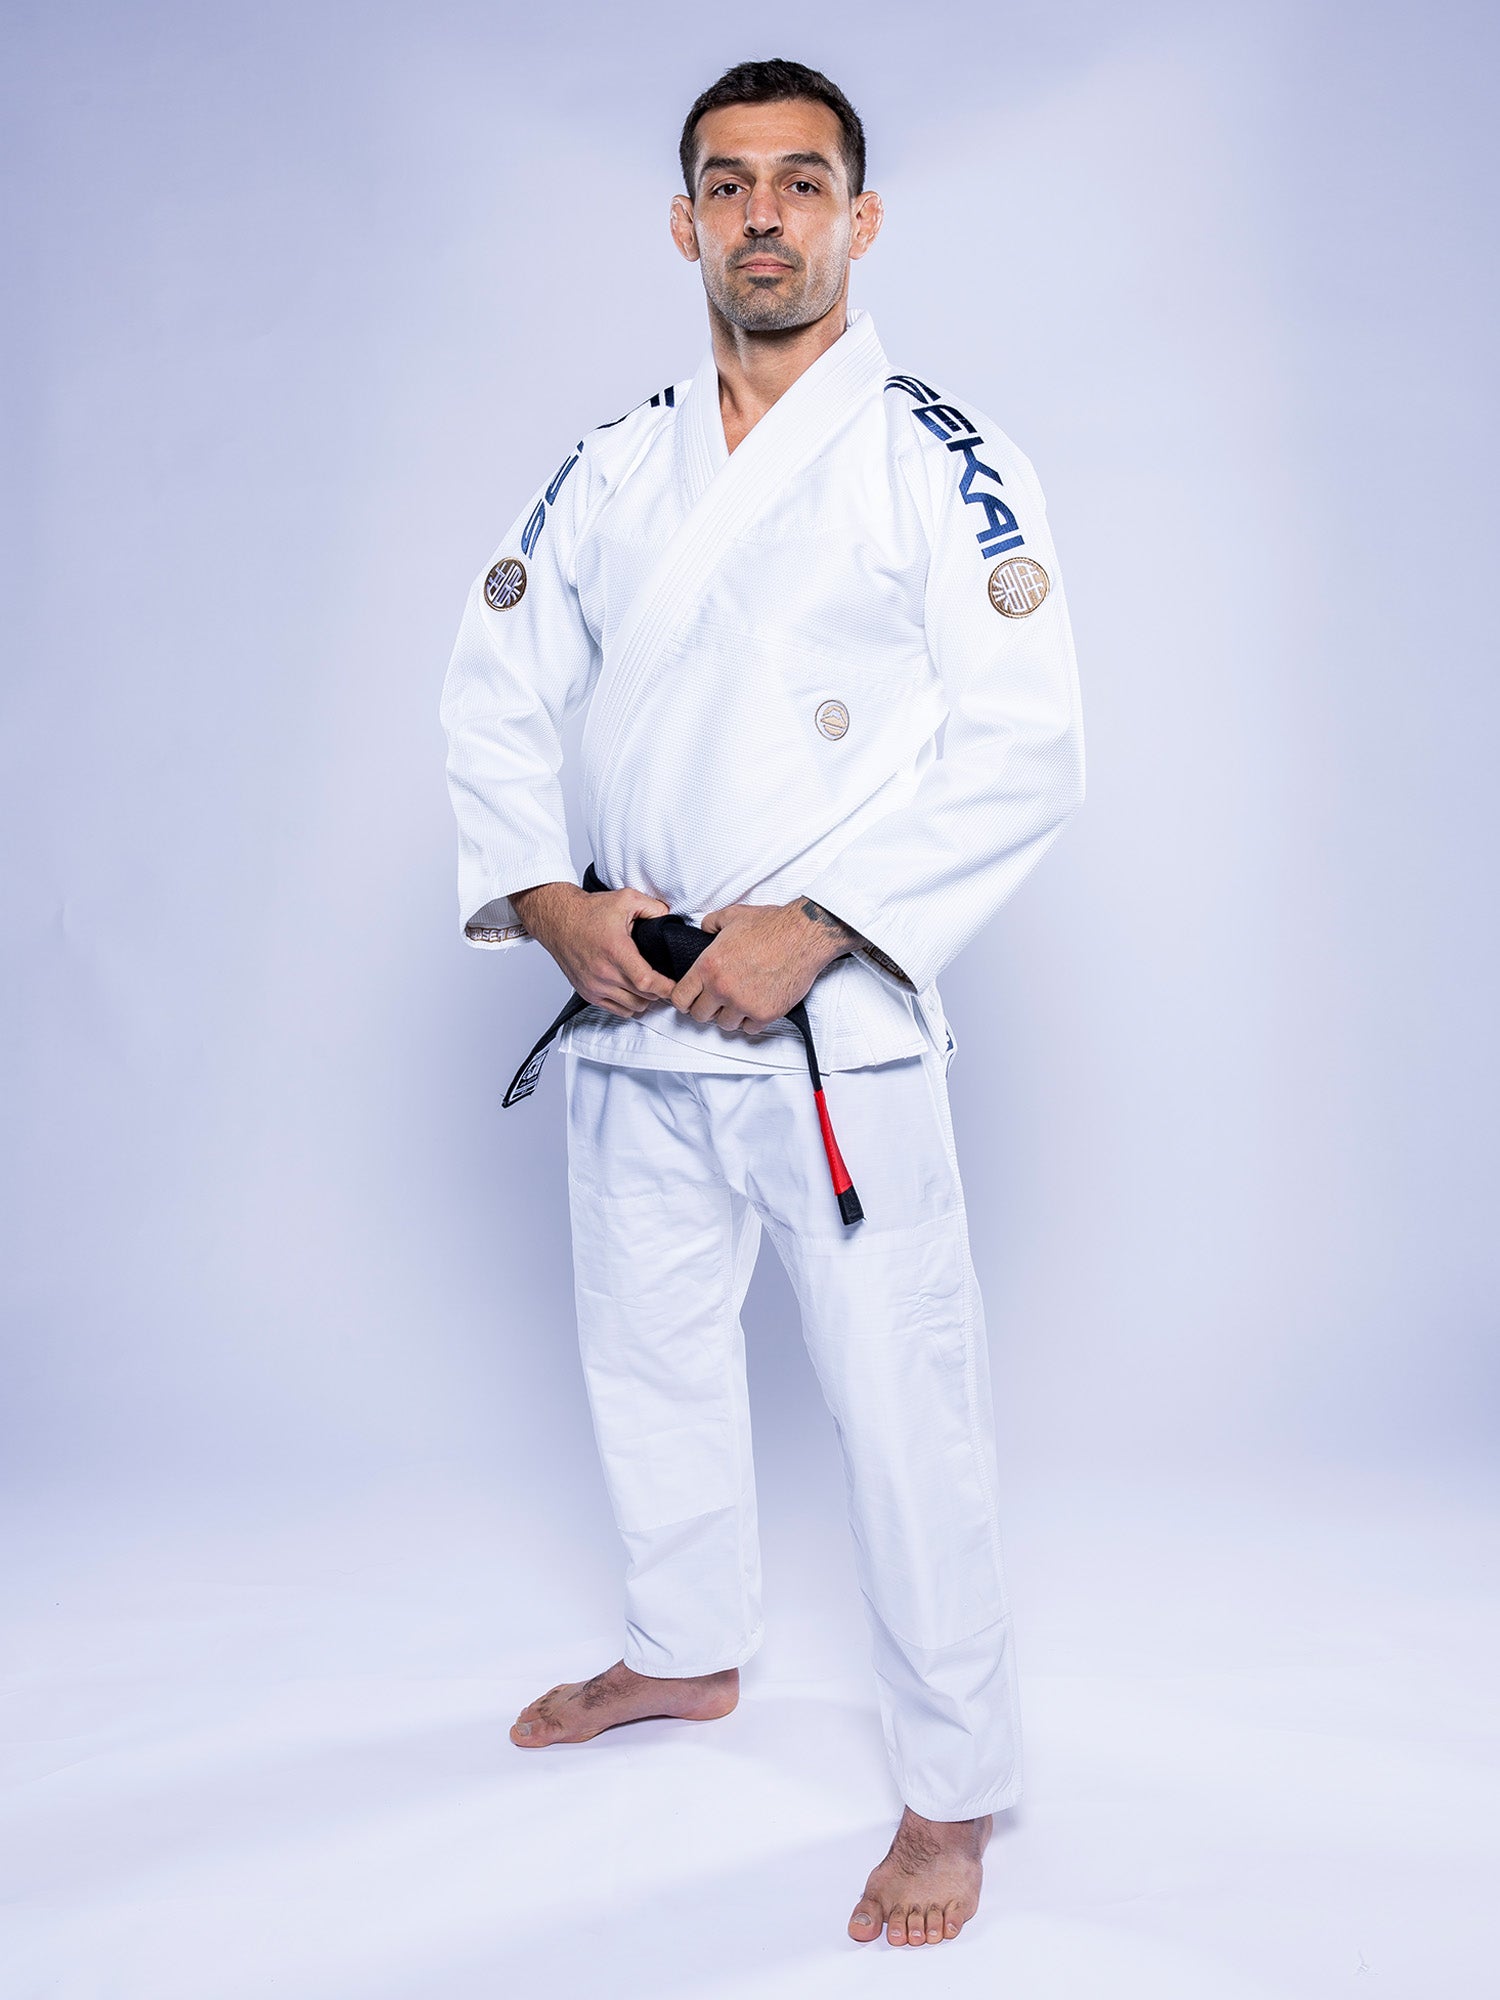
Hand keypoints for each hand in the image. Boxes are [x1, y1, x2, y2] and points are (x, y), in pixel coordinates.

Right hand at [510, 881, 675, 1017]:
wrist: (557, 920)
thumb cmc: (587, 912)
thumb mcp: (625, 898)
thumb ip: (653, 907)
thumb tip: (670, 919)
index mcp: (616, 950)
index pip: (647, 981)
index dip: (667, 987)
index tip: (676, 985)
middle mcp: (603, 972)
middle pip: (643, 997)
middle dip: (660, 992)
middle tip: (668, 983)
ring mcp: (594, 985)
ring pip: (632, 1007)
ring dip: (645, 1000)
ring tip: (651, 987)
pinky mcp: (587, 992)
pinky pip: (616, 1011)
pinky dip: (629, 1005)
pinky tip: (633, 992)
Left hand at [669, 898, 860, 1033]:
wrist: (803, 935)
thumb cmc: (771, 925)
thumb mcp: (732, 916)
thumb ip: (710, 923)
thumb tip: (703, 929)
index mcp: (708, 966)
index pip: (680, 998)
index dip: (684, 1000)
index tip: (691, 999)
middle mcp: (722, 988)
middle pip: (700, 1015)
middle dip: (706, 1009)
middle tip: (716, 1001)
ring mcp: (743, 1003)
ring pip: (725, 1025)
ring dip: (729, 1015)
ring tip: (738, 1002)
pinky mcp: (765, 1013)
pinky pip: (749, 1029)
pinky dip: (751, 1021)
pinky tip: (755, 1006)